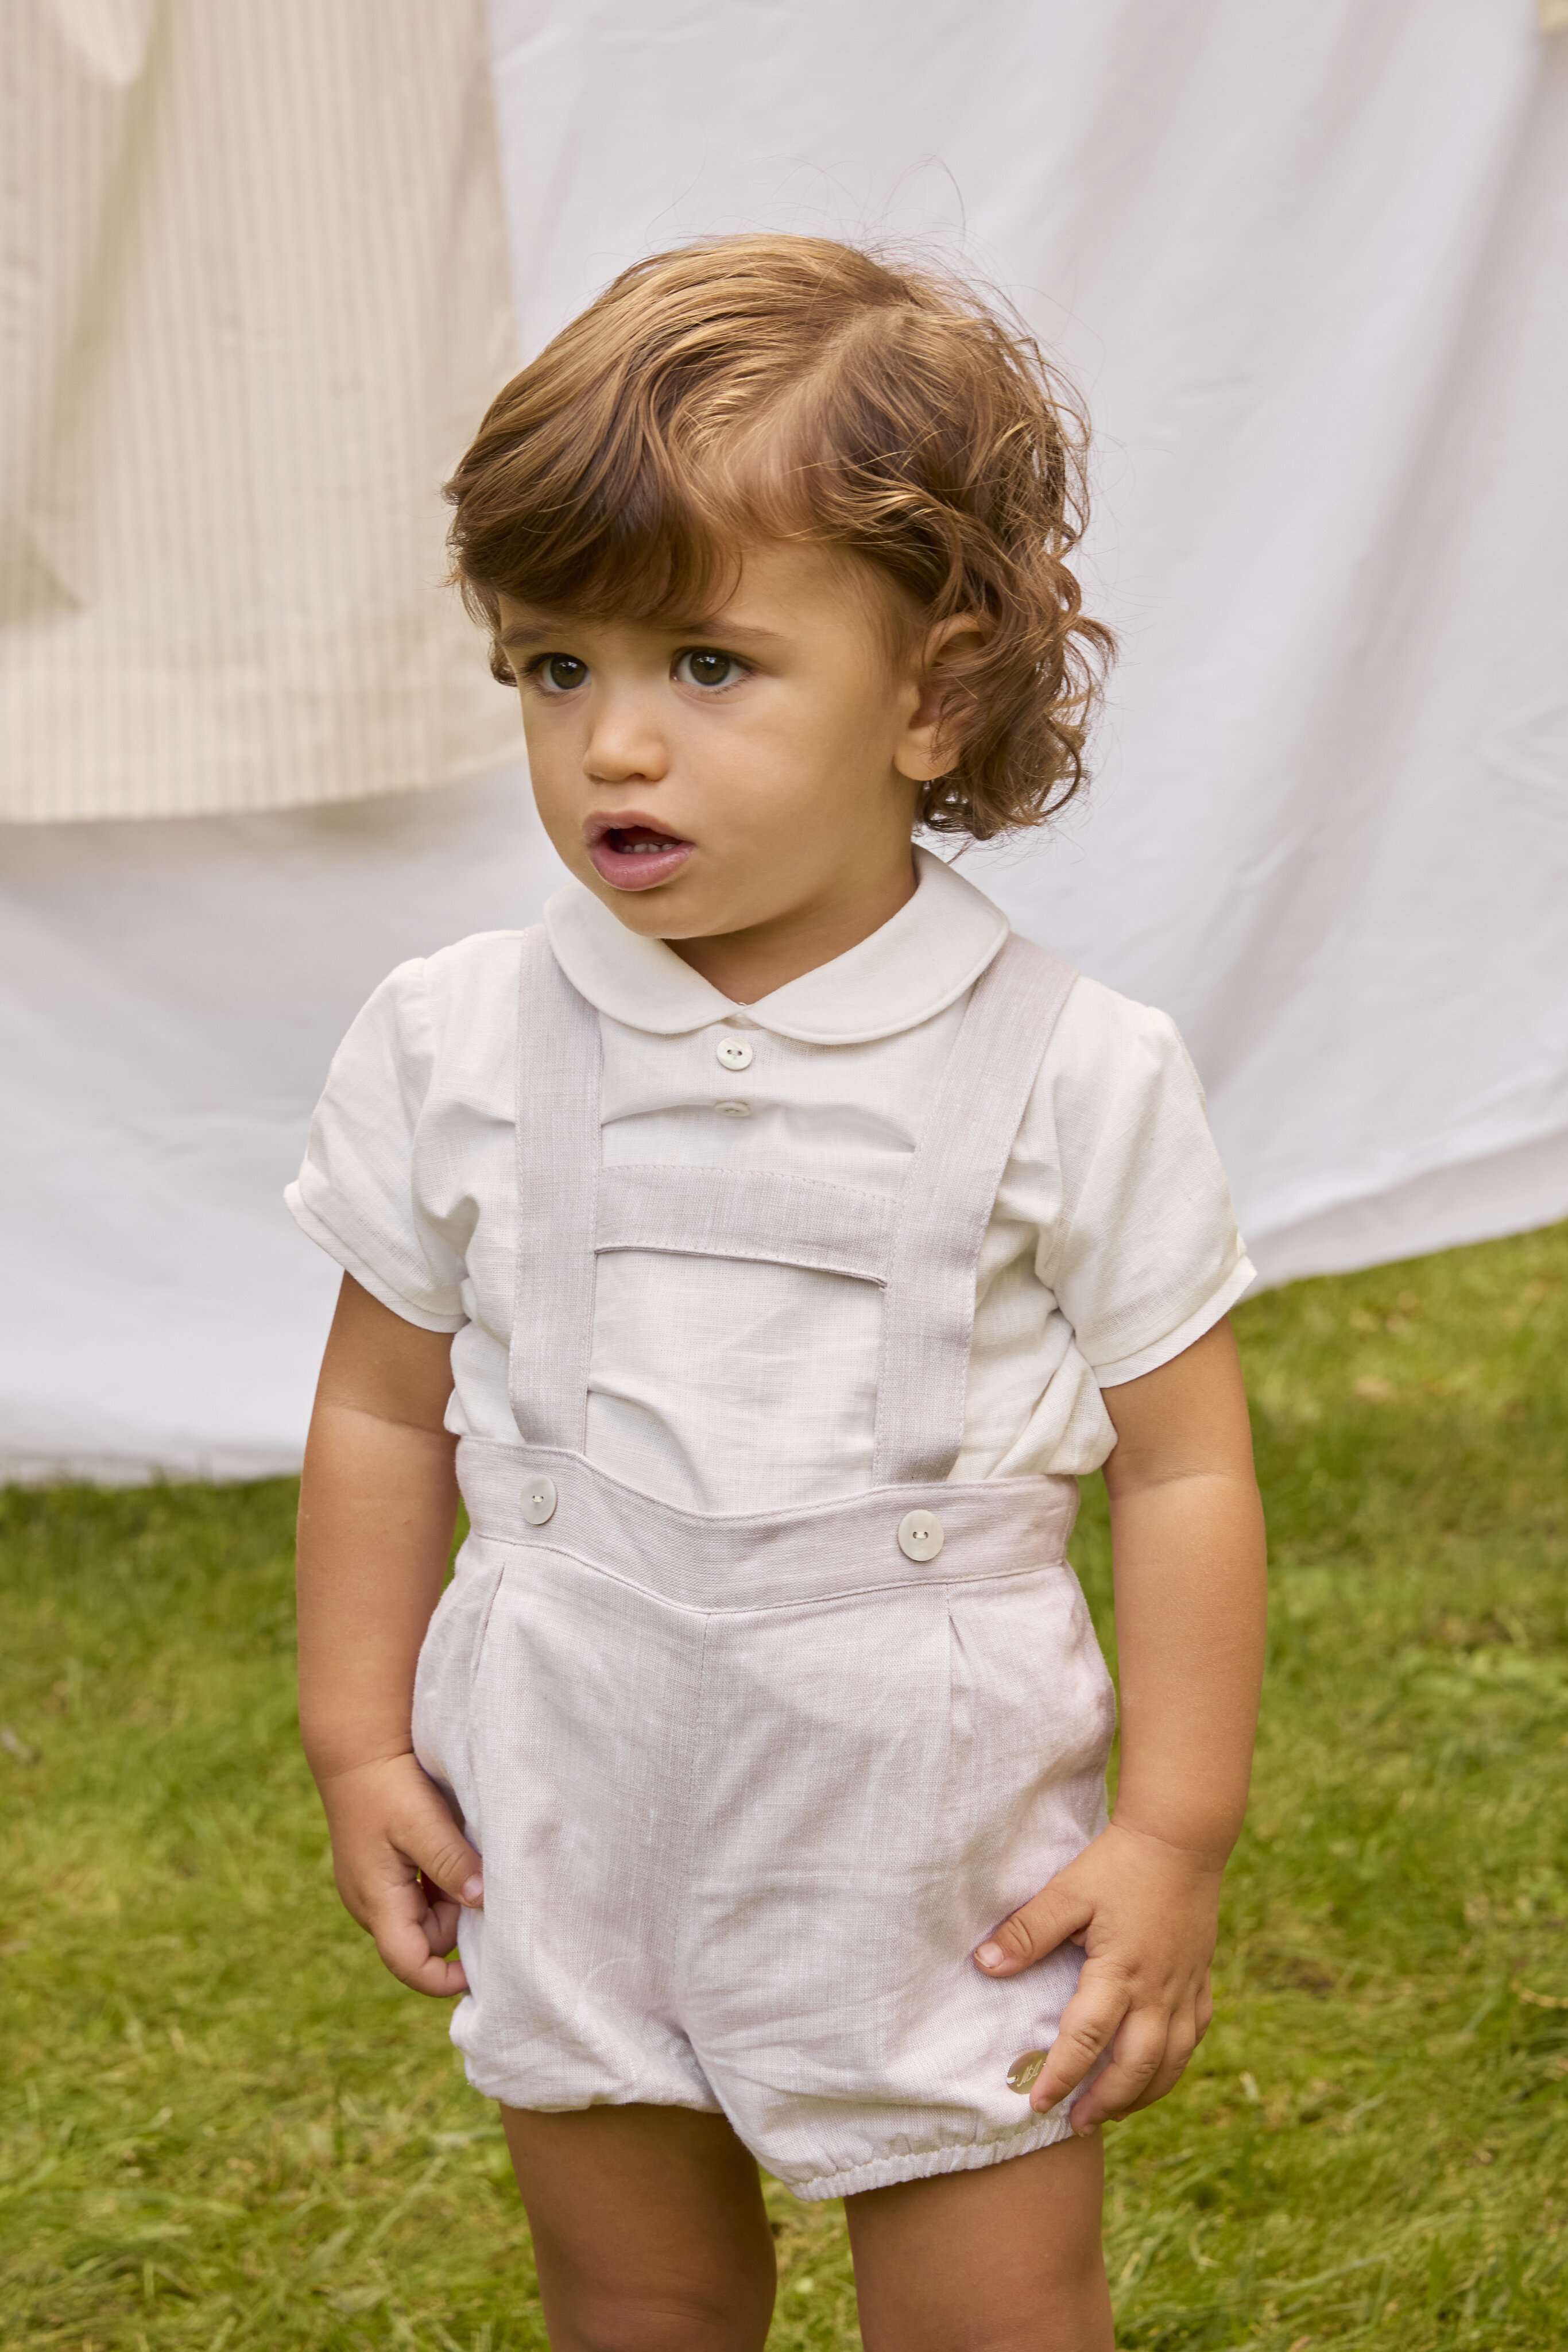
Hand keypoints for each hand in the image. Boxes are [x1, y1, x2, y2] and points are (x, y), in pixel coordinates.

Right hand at [316, 1750, 483, 1995]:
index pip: (409, 1965)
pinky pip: (416, 1899)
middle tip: (470, 1874)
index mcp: (377, 1901)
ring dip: (447, 1901)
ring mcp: (371, 1892)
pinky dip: (437, 1886)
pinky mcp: (379, 1876)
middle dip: (454, 1922)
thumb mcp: (423, 1822)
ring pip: (422, 1920)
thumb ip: (450, 1863)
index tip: (482, 1970)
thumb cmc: (388, 1786)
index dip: (445, 1979)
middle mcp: (369, 1906)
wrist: (357, 1752)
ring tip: (457, 1856)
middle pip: (423, 1942)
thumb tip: (481, 1901)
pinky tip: (445, 1852)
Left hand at [973, 1819, 1220, 2132]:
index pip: (1086, 2040)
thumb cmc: (1119, 1863)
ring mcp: (1185, 1988)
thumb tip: (984, 1965)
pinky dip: (1173, 2063)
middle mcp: (1157, 1990)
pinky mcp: (1201, 1979)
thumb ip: (1027, 1932)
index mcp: (1120, 1971)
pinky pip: (1192, 2037)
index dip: (1061, 2077)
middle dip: (1105, 2102)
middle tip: (1076, 2125)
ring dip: (1142, 2094)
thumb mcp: (1067, 1891)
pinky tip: (1156, 2071)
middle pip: (1136, 2066)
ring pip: (1170, 2061)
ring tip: (1113, 2112)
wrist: (1182, 1838)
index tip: (1036, 2105)